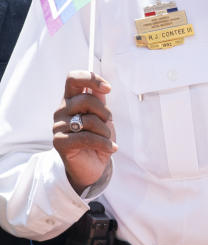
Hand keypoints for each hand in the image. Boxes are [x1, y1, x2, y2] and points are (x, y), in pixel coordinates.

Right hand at [52, 71, 116, 194]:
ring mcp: (58, 126)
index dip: (91, 79)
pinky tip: (111, 148)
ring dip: (105, 131)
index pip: (73, 79)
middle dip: (104, 112)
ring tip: (107, 139)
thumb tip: (102, 86)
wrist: (93, 165)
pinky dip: (104, 143)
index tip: (108, 89)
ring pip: (88, 120)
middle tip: (108, 124)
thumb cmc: (98, 138)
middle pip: (85, 100)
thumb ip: (100, 100)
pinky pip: (86, 137)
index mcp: (71, 100)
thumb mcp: (102, 116)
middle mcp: (61, 110)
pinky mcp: (59, 142)